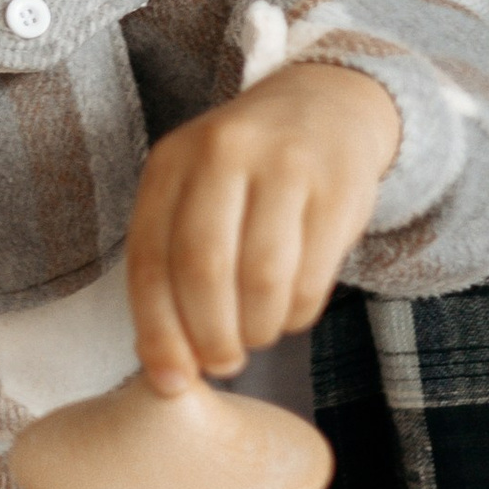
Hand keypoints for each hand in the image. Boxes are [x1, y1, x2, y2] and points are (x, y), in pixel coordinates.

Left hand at [125, 59, 401, 390]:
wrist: (325, 106)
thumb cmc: (244, 173)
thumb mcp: (192, 193)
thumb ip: (172, 264)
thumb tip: (166, 368)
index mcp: (171, 160)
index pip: (150, 258)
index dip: (158, 331)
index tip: (170, 381)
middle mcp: (223, 153)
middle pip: (204, 270)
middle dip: (210, 337)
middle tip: (221, 364)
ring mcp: (284, 166)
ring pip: (261, 279)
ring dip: (256, 331)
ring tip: (255, 337)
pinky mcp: (337, 189)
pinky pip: (311, 277)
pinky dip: (296, 315)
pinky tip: (288, 313)